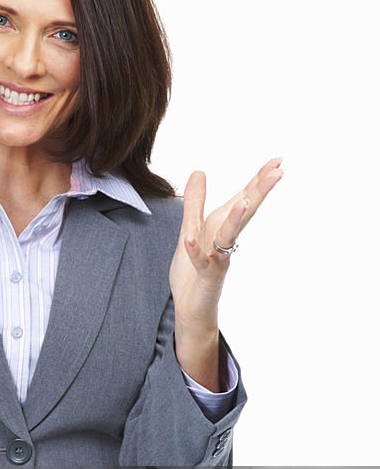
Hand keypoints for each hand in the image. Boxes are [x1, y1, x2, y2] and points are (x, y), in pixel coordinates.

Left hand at [169, 157, 282, 333]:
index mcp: (222, 226)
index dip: (259, 179)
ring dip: (236, 220)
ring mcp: (218, 258)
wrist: (191, 308)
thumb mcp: (190, 229)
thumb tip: (199, 171)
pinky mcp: (205, 275)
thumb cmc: (193, 271)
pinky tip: (189, 240)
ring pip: (227, 236)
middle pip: (245, 212)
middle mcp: (225, 240)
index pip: (244, 198)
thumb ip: (194, 203)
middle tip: (279, 172)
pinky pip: (199, 261)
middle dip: (260, 192)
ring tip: (244, 201)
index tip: (278, 160)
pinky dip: (195, 251)